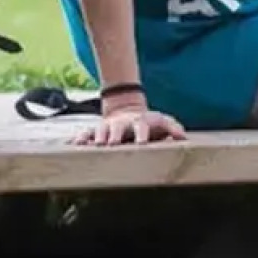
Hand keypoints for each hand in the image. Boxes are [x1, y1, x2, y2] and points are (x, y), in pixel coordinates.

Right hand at [72, 98, 186, 146]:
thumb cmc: (149, 123)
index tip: (141, 144)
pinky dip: (81, 138)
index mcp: (139, 122)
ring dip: (97, 137)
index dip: (141, 134)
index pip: (141, 127)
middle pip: (117, 128)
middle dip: (114, 135)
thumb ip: (173, 128)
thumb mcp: (162, 122)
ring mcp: (108, 126)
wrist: (127, 111)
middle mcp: (122, 124)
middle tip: (112, 144)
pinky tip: (75, 145)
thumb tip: (183, 137)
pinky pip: (87, 133)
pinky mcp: (97, 130)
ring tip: (93, 146)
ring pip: (100, 130)